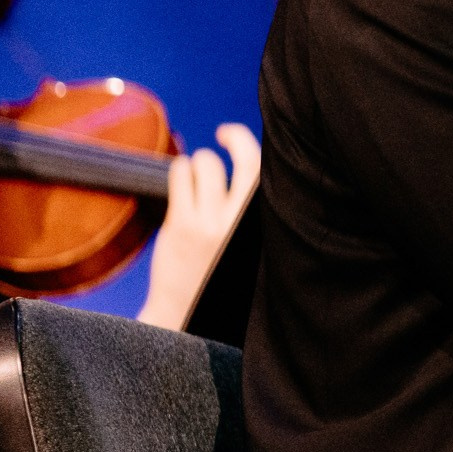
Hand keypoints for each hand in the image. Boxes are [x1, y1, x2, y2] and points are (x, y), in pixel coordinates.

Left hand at [140, 124, 261, 330]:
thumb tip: (254, 170)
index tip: (252, 142)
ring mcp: (210, 223)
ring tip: (195, 172)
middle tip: (224, 135)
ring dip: (200, 161)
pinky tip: (180, 178)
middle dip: (236, 137)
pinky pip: (181, 177)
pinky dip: (180, 170)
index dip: (264, 150)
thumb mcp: (249, 248)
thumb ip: (252, 215)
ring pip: (208, 164)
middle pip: (248, 161)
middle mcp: (241, 223)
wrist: (183, 316)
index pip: (272, 176)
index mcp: (263, 228)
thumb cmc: (218, 279)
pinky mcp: (180, 225)